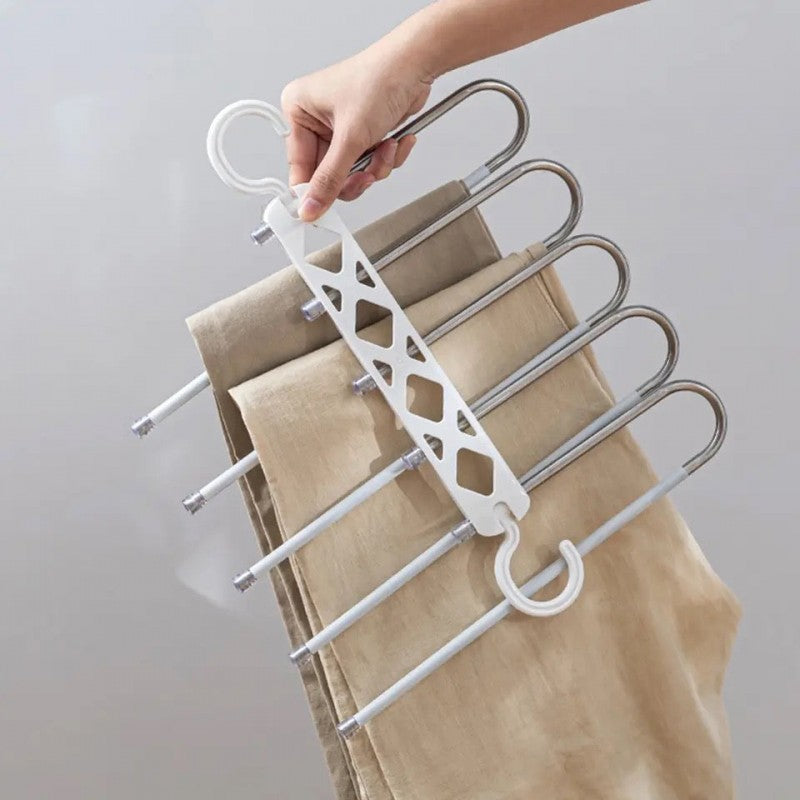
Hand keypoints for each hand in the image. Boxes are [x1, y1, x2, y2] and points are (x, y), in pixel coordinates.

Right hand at [280, 46, 432, 220]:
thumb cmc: (379, 79)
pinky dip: (386, 157)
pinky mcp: (364, 133)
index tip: (319, 213)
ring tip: (386, 148)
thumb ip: (330, 179)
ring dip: (375, 167)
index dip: (311, 192)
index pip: (298, 167)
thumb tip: (310, 206)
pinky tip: (395, 140)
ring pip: (352, 173)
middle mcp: (317, 119)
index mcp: (299, 111)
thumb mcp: (351, 138)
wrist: (416, 65)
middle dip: (355, 176)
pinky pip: (370, 163)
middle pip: (328, 175)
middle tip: (367, 176)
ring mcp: (342, 128)